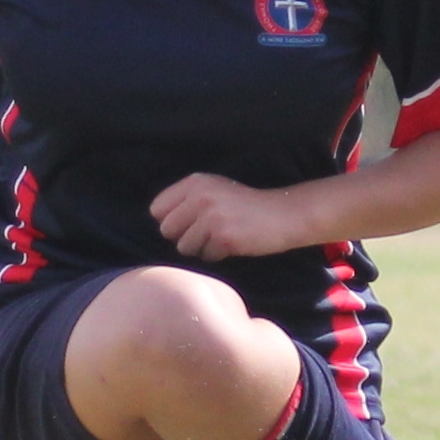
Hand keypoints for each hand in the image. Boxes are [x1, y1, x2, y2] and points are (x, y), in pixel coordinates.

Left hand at [149, 170, 312, 260]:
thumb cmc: (245, 206)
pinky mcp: (224, 237)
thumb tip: (158, 223)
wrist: (283, 214)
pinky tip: (233, 243)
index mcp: (194, 183)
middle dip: (184, 237)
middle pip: (167, 231)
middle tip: (206, 233)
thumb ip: (186, 200)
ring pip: (184, 247)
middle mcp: (200, 197)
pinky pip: (206, 256)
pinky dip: (218, 255)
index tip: (189, 223)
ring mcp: (212, 217)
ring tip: (221, 236)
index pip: (157, 209)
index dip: (171, 221)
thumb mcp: (214, 189)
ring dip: (201, 248)